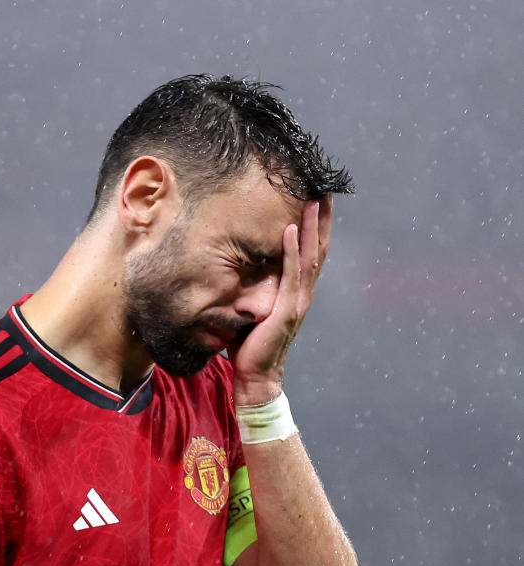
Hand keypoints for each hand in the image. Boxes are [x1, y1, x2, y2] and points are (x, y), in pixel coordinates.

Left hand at [227, 195, 331, 403]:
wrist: (256, 376)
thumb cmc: (251, 344)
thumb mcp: (254, 309)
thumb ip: (256, 290)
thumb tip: (241, 269)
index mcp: (297, 292)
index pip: (311, 252)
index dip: (317, 227)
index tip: (318, 200)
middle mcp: (303, 292)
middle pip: (318, 248)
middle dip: (322, 219)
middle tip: (324, 189)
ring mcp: (297, 300)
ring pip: (309, 256)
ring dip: (311, 226)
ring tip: (312, 200)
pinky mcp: (287, 309)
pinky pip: (290, 273)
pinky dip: (290, 250)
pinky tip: (289, 229)